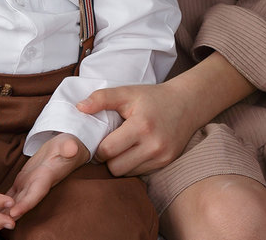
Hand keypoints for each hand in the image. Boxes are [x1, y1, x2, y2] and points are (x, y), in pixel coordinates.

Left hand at [4, 133, 88, 219]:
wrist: (65, 148)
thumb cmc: (68, 145)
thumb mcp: (69, 144)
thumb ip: (69, 148)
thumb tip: (71, 149)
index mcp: (46, 178)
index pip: (36, 194)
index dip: (25, 205)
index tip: (14, 214)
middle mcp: (37, 185)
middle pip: (22, 204)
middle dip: (9, 216)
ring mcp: (29, 184)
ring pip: (14, 202)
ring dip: (2, 213)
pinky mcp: (23, 180)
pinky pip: (11, 194)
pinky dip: (0, 202)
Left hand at [77, 81, 198, 176]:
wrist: (186, 104)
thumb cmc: (152, 98)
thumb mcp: (127, 92)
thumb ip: (101, 98)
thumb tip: (79, 108)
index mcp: (141, 126)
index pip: (107, 150)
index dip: (98, 147)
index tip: (100, 139)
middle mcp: (153, 145)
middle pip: (116, 168)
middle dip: (108, 158)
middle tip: (109, 145)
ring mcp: (162, 157)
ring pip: (128, 174)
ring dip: (120, 164)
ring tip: (121, 147)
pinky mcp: (166, 163)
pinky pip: (140, 173)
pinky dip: (133, 165)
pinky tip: (134, 151)